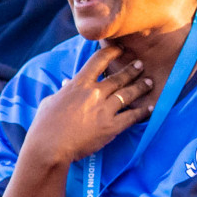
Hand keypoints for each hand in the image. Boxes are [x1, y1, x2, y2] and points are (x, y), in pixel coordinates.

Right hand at [19, 46, 155, 169]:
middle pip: (118, 78)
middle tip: (141, 65)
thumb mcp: (51, 101)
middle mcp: (94, 93)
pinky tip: (150, 108)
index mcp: (79, 84)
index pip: (98, 61)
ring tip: (150, 83)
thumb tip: (66, 83)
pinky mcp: (111, 127)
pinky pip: (131, 117)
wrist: (49, 147)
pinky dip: (142, 112)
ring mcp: (104, 110)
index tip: (120, 49)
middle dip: (132, 70)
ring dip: (141, 87)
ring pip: (128, 94)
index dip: (111, 52)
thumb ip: (63, 91)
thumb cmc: (45, 125)